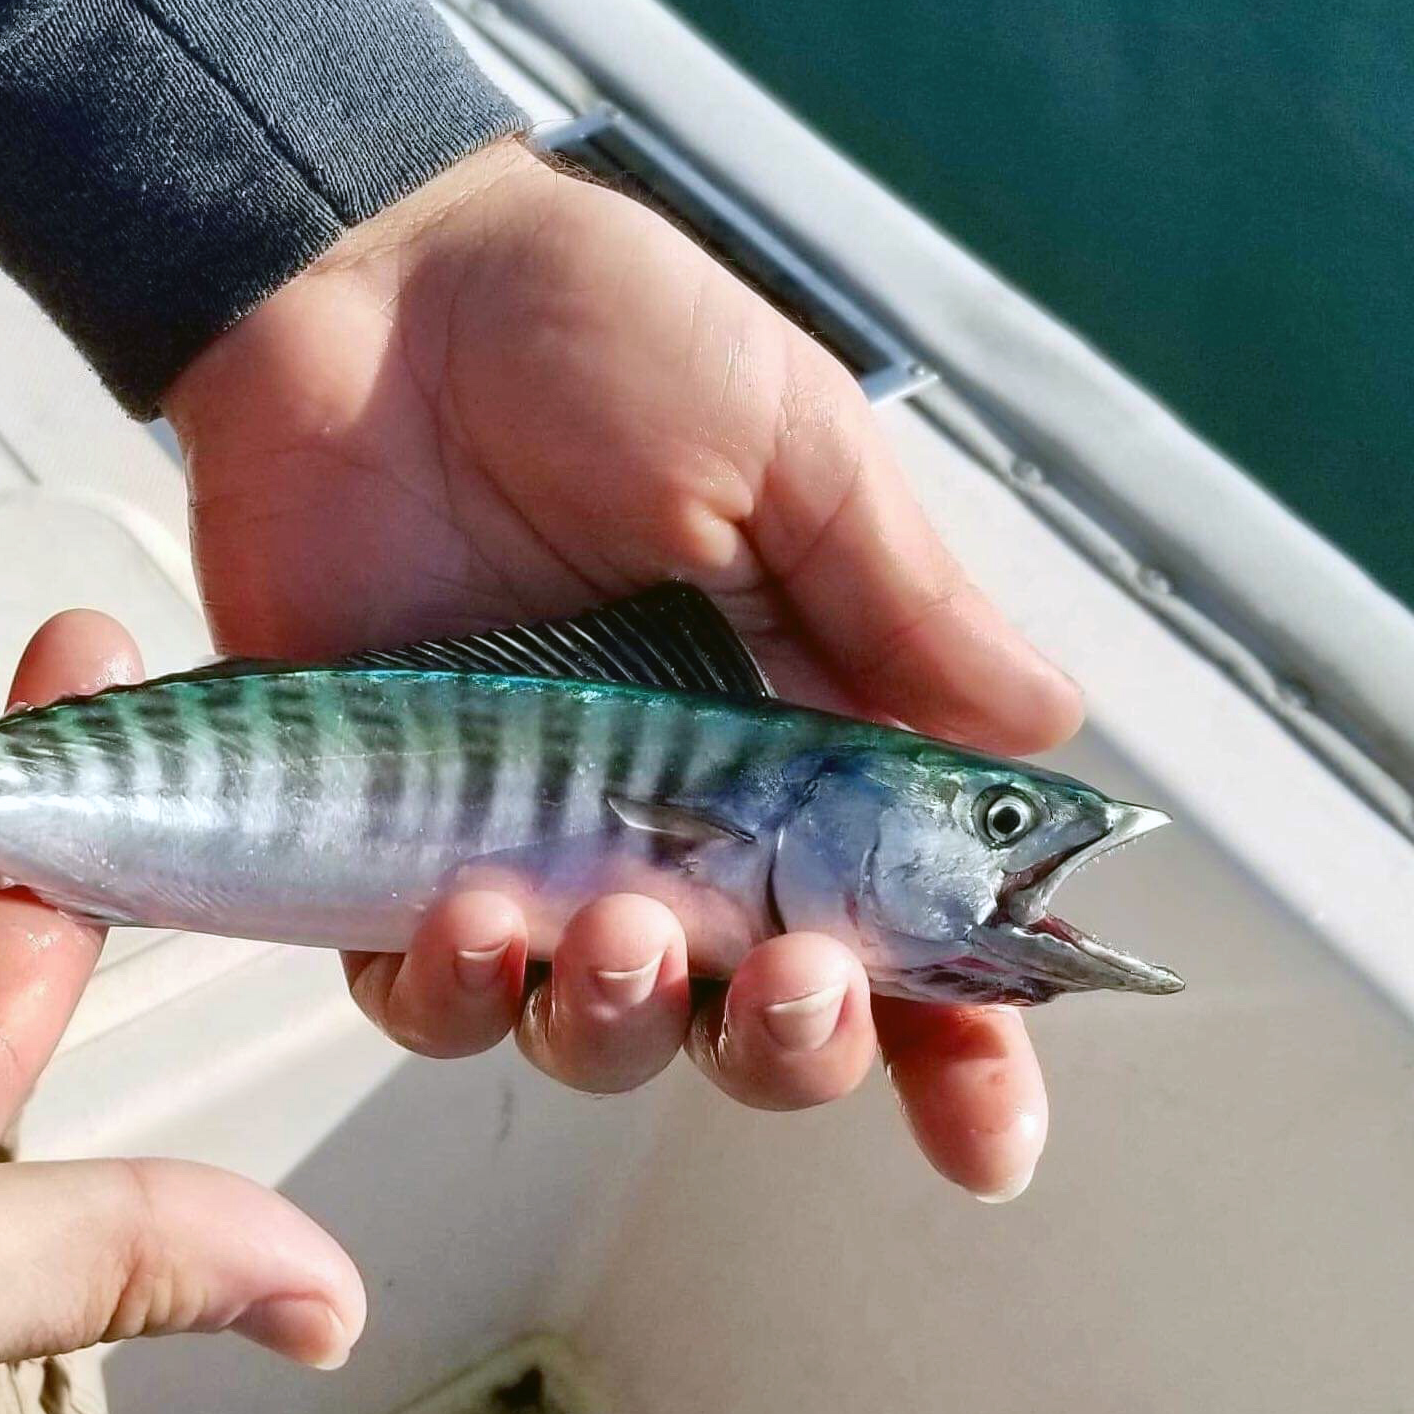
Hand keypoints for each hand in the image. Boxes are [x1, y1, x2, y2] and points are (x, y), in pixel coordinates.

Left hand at [166, 141, 1081, 1198]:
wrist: (368, 280)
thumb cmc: (592, 334)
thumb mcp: (784, 444)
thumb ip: (901, 603)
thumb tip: (1045, 738)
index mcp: (807, 732)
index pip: (907, 931)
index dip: (960, 1048)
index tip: (989, 1134)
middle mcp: (682, 815)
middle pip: (765, 1020)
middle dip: (799, 1045)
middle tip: (797, 978)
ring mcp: (535, 839)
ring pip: (602, 1032)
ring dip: (628, 1025)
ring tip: (620, 932)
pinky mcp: (390, 840)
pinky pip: (425, 992)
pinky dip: (457, 996)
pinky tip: (472, 922)